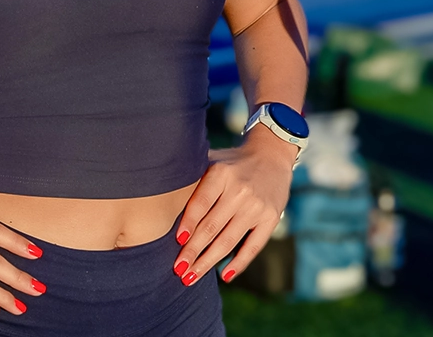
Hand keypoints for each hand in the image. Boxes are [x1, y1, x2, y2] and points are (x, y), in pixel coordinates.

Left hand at [173, 128, 295, 285]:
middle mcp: (240, 190)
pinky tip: (224, 276)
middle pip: (212, 226)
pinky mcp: (271, 218)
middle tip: (178, 269)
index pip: (202, 202)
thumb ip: (192, 177)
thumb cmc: (231, 163)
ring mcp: (257, 206)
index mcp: (222, 173)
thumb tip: (159, 201)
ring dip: (208, 262)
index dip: (189, 223)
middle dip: (193, 251)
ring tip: (190, 277)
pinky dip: (239, 263)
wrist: (272, 154)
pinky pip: (253, 246)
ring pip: (229, 240)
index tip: (177, 241)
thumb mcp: (212, 160)